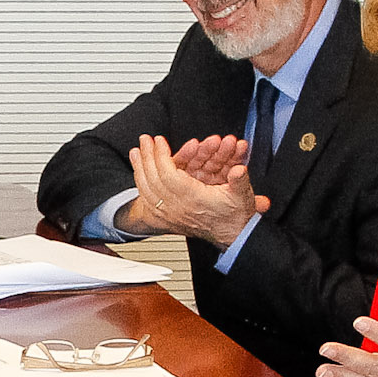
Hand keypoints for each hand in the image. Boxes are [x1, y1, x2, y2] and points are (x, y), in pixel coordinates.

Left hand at [125, 134, 263, 247]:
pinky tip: (138, 170)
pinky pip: (148, 198)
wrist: (232, 236)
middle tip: (144, 140)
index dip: (162, 156)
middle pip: (154, 179)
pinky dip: (141, 181)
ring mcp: (171, 213)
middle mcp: (179, 207)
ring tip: (135, 152)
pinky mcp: (168, 216)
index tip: (159, 141)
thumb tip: (239, 170)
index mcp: (194, 199)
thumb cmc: (235, 215)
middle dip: (148, 157)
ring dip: (140, 168)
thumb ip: (239, 181)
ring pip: (147, 189)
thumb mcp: (242, 195)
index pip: (169, 175)